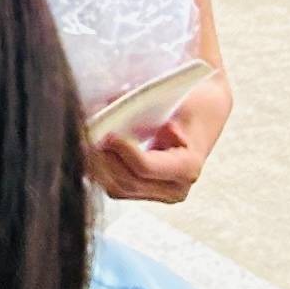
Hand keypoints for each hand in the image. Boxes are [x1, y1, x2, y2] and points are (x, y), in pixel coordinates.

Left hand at [87, 65, 230, 204]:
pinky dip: (96, 167)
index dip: (121, 150)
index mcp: (187, 165)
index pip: (145, 167)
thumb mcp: (175, 95)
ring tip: (84, 135)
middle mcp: (174, 187)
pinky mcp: (142, 190)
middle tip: (85, 130)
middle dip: (102, 156)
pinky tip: (88, 145)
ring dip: (95, 163)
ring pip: (115, 187)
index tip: (105, 130)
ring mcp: (157, 193)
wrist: (205, 113)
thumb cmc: (191, 101)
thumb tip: (107, 102)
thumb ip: (144, 98)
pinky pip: (111, 185)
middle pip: (125, 181)